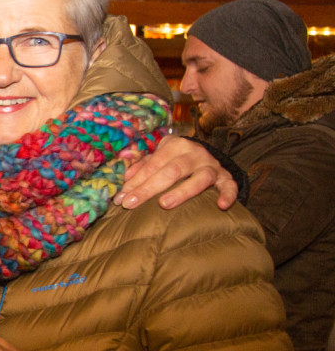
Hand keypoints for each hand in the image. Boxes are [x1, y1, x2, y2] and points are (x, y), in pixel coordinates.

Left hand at [115, 134, 237, 209]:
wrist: (206, 157)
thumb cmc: (175, 160)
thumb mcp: (159, 157)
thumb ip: (143, 165)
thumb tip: (126, 177)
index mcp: (176, 145)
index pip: (153, 164)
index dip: (135, 182)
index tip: (121, 198)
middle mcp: (195, 153)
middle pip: (171, 171)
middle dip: (148, 189)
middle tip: (131, 205)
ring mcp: (211, 165)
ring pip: (200, 178)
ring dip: (182, 192)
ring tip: (164, 204)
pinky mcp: (226, 177)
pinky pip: (229, 185)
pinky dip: (227, 194)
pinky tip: (221, 205)